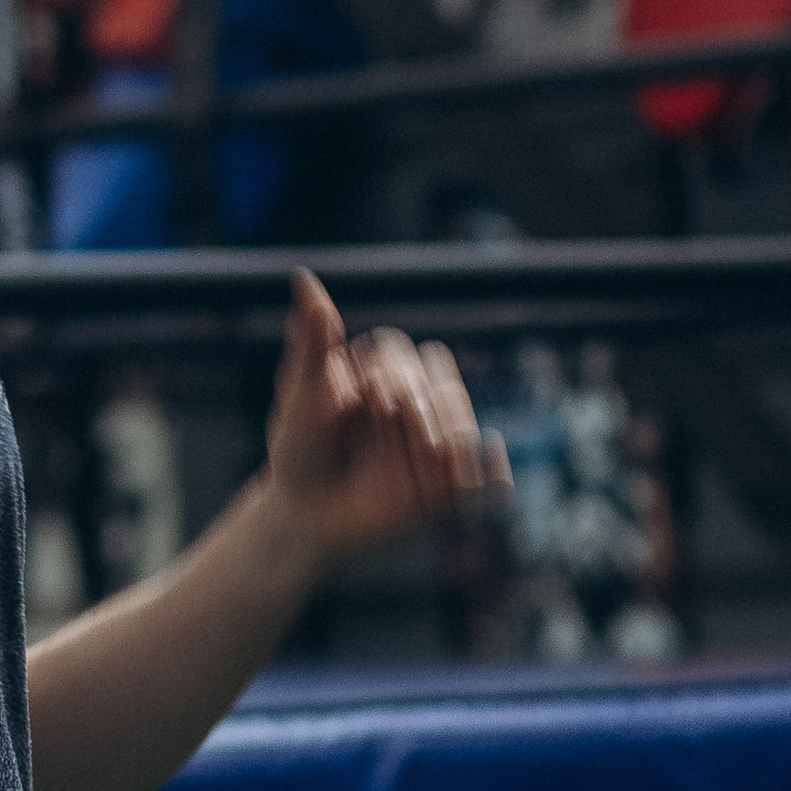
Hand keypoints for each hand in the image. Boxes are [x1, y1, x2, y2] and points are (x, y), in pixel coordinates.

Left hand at [264, 268, 506, 567]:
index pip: (399, 352)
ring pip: (462, 423)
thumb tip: (301, 275)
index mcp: (378, 373)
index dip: (390, 371)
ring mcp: (430, 442)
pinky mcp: (444, 485)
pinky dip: (493, 471)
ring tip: (429, 451)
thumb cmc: (297, 449)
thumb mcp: (300, 395)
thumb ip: (311, 342)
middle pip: (439, 380)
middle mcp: (410, 402)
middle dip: (424, 398)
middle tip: (400, 418)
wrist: (304, 516)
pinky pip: (483, 477)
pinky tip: (494, 464)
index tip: (368, 397)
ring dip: (451, 430)